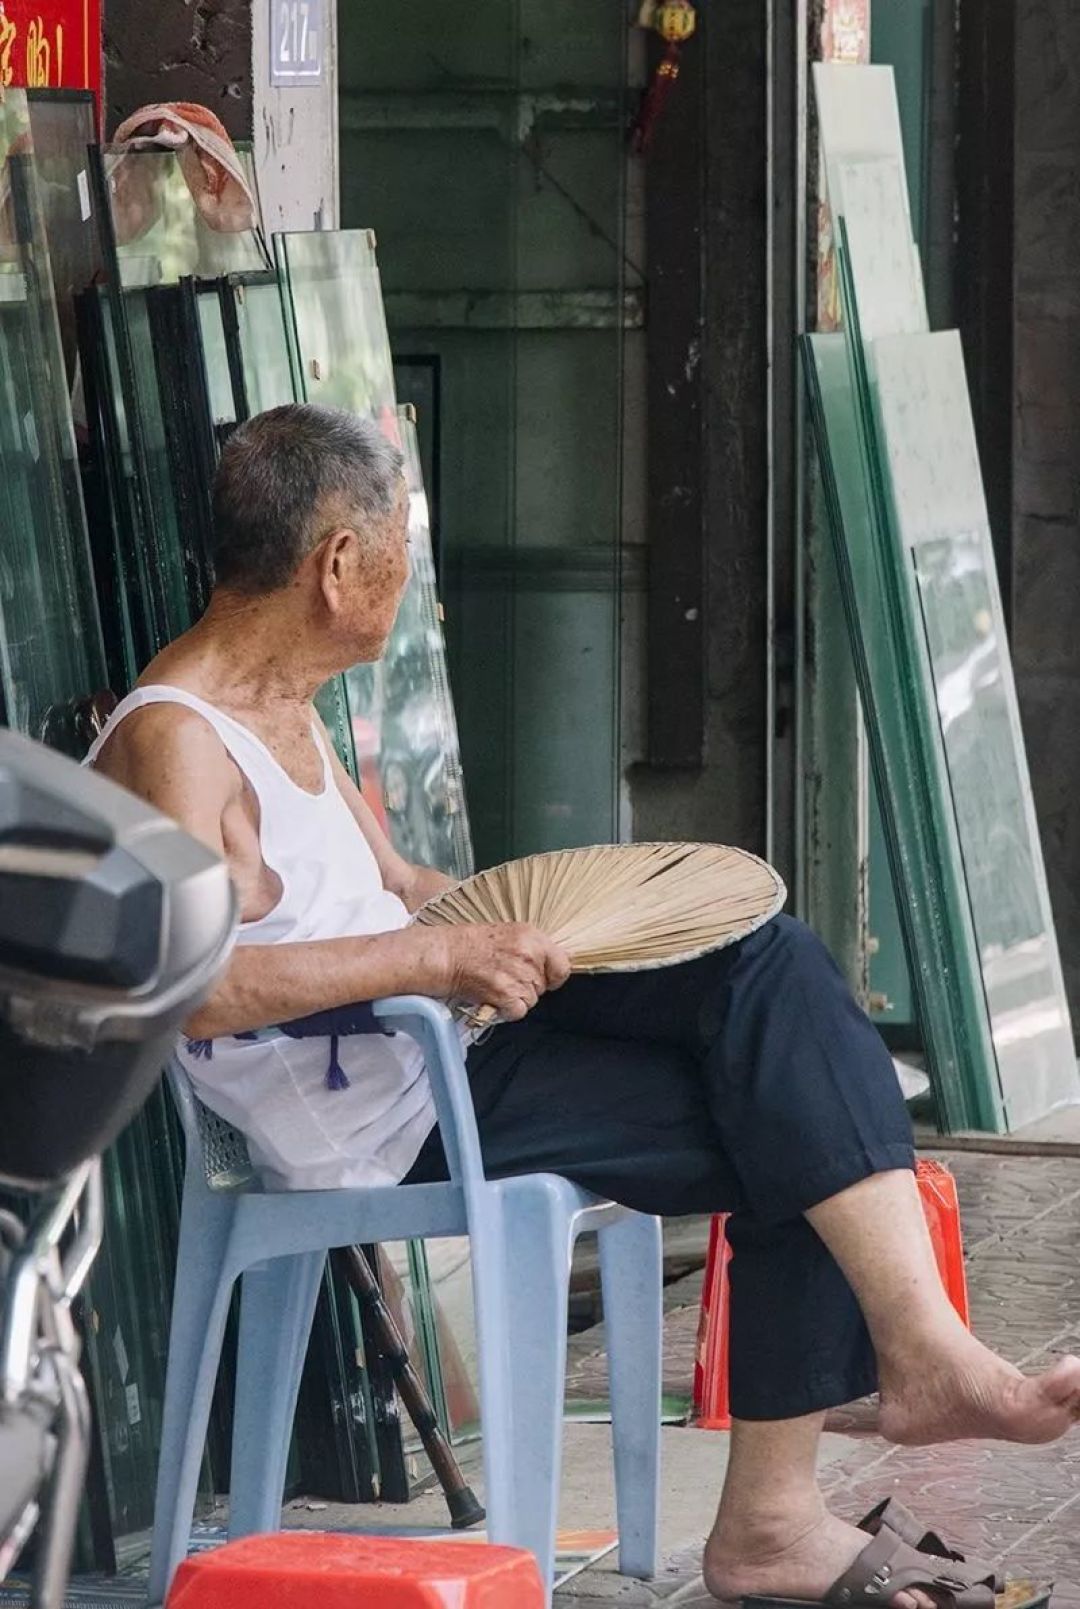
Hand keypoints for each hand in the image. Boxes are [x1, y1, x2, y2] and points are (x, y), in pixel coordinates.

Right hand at [419, 923, 571, 1020]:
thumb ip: (533, 949)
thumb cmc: (473, 944)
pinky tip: (493, 997)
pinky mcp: (505, 994)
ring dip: (515, 998)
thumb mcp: (511, 934)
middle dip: (528, 987)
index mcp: (533, 937)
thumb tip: (552, 967)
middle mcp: (529, 955)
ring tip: (496, 985)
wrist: (447, 954)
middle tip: (506, 977)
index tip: (545, 978)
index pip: (563, 965)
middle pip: (543, 986)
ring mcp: (518, 975)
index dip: (554, 976)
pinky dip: (506, 1010)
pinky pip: (518, 1011)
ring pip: (531, 1000)